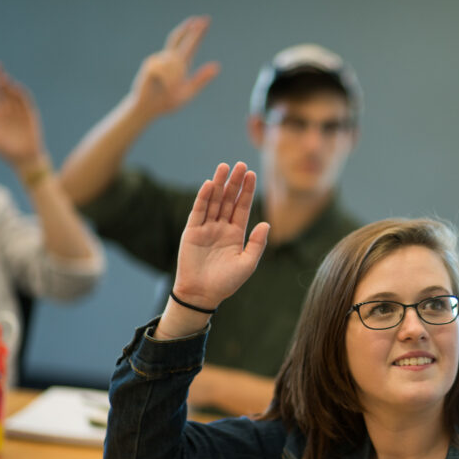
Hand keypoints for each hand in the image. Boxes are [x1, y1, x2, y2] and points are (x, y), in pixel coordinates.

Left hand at [0, 63, 47, 173]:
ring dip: (7, 85)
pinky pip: (26, 102)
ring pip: (12, 94)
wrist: (25, 160)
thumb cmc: (7, 153)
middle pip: (2, 90)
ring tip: (2, 78)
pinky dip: (21, 94)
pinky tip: (15, 87)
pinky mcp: (31, 116)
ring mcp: (19, 112)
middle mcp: (8, 111)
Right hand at [128, 15, 220, 119]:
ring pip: (174, 62)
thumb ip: (202, 79)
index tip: (204, 21)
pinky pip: (164, 69)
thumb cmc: (168, 101)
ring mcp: (158, 60)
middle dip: (191, 30)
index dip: (197, 33)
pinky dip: (168, 80)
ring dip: (175, 77)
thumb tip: (217, 66)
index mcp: (181, 64)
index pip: (190, 44)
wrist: (149, 109)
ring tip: (171, 89)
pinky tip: (165, 87)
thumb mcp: (189, 91)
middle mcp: (169, 59)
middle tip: (202, 20)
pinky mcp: (150, 65)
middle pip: (179, 38)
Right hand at [172, 162, 269, 309]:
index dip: (247, 191)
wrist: (202, 294)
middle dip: (235, 182)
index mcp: (236, 234)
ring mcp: (206, 228)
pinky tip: (210, 184)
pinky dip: (204, 197)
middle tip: (241, 164)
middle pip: (229, 200)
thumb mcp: (247, 264)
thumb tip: (266, 223)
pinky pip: (199, 211)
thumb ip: (257, 244)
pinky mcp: (192, 231)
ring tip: (225, 167)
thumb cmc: (226, 282)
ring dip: (219, 184)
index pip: (242, 207)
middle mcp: (221, 227)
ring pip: (214, 201)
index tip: (253, 174)